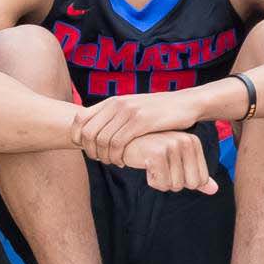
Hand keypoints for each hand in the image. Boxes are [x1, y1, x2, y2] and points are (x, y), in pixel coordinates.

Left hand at [76, 87, 215, 163]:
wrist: (186, 103)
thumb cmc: (158, 111)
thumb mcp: (132, 108)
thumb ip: (115, 116)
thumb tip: (95, 130)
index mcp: (112, 101)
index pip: (80, 119)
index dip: (77, 138)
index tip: (88, 150)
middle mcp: (117, 104)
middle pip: (88, 133)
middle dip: (91, 152)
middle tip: (101, 160)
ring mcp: (129, 112)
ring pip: (102, 140)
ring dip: (105, 157)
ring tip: (114, 162)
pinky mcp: (141, 121)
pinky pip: (119, 143)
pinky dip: (117, 156)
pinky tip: (124, 161)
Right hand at [124, 129, 218, 192]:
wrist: (124, 142)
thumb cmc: (151, 152)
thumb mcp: (176, 162)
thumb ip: (196, 175)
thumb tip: (214, 190)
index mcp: (194, 142)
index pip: (200, 180)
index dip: (183, 181)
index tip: (170, 167)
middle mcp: (186, 142)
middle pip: (188, 184)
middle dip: (171, 182)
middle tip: (160, 167)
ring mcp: (172, 146)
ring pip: (173, 185)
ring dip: (160, 181)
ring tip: (152, 164)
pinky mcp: (158, 153)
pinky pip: (161, 183)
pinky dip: (152, 181)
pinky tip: (146, 165)